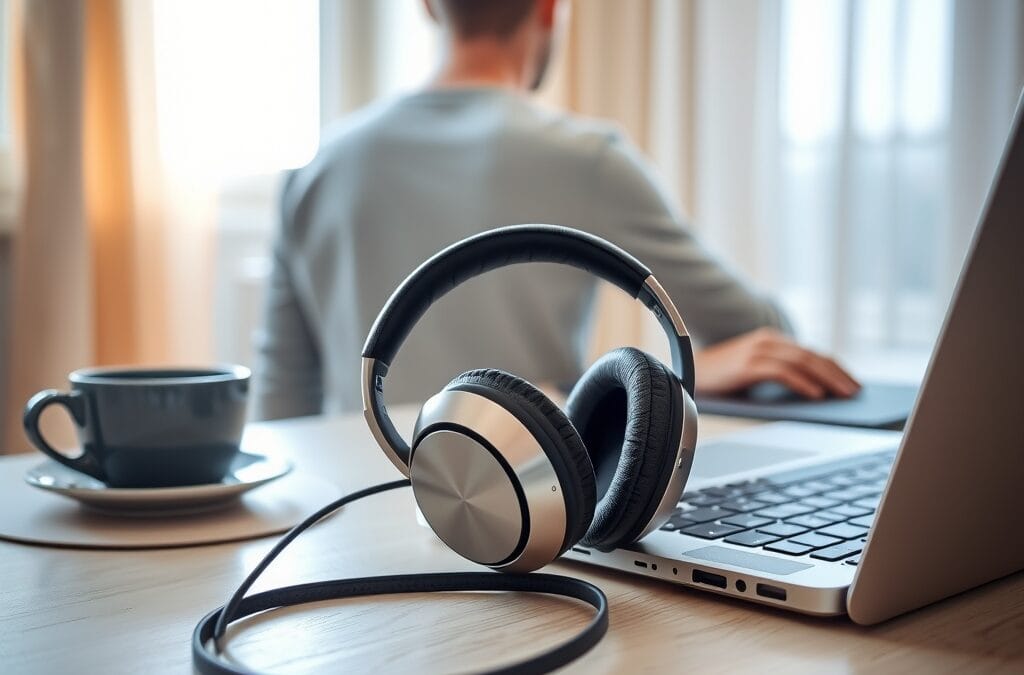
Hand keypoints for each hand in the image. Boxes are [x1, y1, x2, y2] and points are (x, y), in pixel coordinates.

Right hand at [694, 328, 860, 399]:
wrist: (685, 374)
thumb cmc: (720, 380)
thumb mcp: (754, 373)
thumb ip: (779, 376)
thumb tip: (815, 395)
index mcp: (770, 341)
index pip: (811, 352)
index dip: (835, 367)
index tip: (853, 382)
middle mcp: (767, 341)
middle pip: (812, 356)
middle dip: (838, 374)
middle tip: (856, 392)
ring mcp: (757, 351)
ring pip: (803, 363)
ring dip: (827, 379)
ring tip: (844, 396)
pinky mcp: (748, 365)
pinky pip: (784, 373)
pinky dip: (803, 383)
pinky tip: (817, 396)